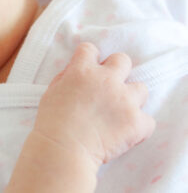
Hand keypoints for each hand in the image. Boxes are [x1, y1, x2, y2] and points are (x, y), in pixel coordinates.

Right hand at [33, 42, 155, 168]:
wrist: (63, 149)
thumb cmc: (52, 122)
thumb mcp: (51, 91)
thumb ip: (67, 77)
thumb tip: (77, 71)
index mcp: (82, 70)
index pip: (90, 49)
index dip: (89, 59)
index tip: (88, 69)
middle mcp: (105, 79)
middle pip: (122, 60)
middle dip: (117, 70)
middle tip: (109, 87)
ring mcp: (124, 99)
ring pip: (141, 89)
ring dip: (131, 99)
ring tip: (119, 113)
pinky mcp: (136, 121)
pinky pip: (148, 120)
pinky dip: (138, 127)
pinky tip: (125, 133)